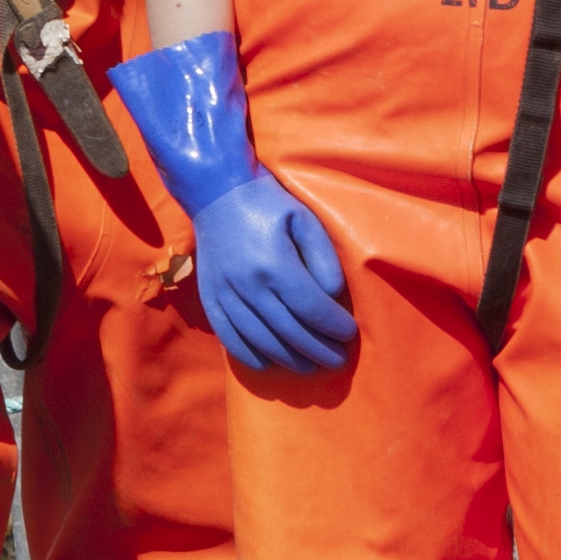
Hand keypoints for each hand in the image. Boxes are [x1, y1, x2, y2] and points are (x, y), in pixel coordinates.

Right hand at [107, 31, 356, 374]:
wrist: (215, 194)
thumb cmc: (267, 204)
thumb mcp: (305, 220)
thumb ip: (323, 259)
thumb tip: (333, 296)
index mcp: (275, 264)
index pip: (311, 308)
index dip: (333, 327)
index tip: (349, 334)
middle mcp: (248, 286)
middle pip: (290, 332)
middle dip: (318, 350)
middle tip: (338, 359)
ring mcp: (226, 295)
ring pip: (262, 341)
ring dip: (290, 359)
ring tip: (312, 366)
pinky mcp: (211, 299)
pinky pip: (230, 338)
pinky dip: (251, 357)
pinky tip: (270, 364)